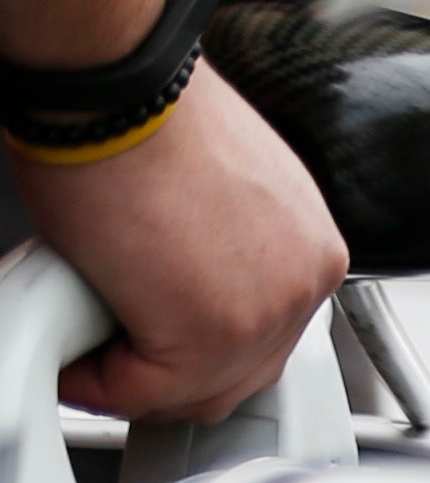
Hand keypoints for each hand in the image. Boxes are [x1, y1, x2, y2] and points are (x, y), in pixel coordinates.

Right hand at [13, 69, 345, 422]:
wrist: (120, 90)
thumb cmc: (146, 116)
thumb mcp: (216, 192)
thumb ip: (215, 246)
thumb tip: (172, 278)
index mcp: (307, 245)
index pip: (266, 336)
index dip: (194, 350)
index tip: (141, 341)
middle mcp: (304, 280)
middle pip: (241, 373)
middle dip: (168, 378)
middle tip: (108, 357)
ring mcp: (268, 311)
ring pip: (196, 390)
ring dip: (130, 380)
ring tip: (83, 347)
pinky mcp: (212, 333)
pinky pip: (144, 392)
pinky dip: (96, 385)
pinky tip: (69, 353)